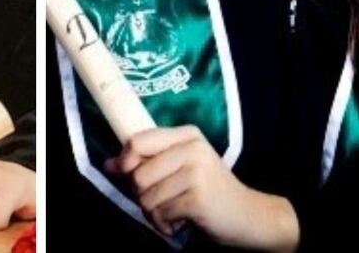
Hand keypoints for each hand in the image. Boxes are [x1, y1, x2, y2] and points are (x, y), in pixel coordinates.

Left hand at [105, 126, 298, 251]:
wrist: (250, 216)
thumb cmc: (209, 191)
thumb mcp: (181, 167)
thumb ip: (147, 161)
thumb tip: (109, 164)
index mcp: (186, 134)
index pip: (137, 141)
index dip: (124, 161)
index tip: (125, 173)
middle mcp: (191, 147)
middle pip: (138, 173)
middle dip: (141, 194)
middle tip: (160, 201)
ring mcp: (196, 171)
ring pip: (146, 196)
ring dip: (153, 212)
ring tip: (171, 213)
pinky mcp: (197, 197)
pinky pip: (161, 213)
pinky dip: (165, 224)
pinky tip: (180, 223)